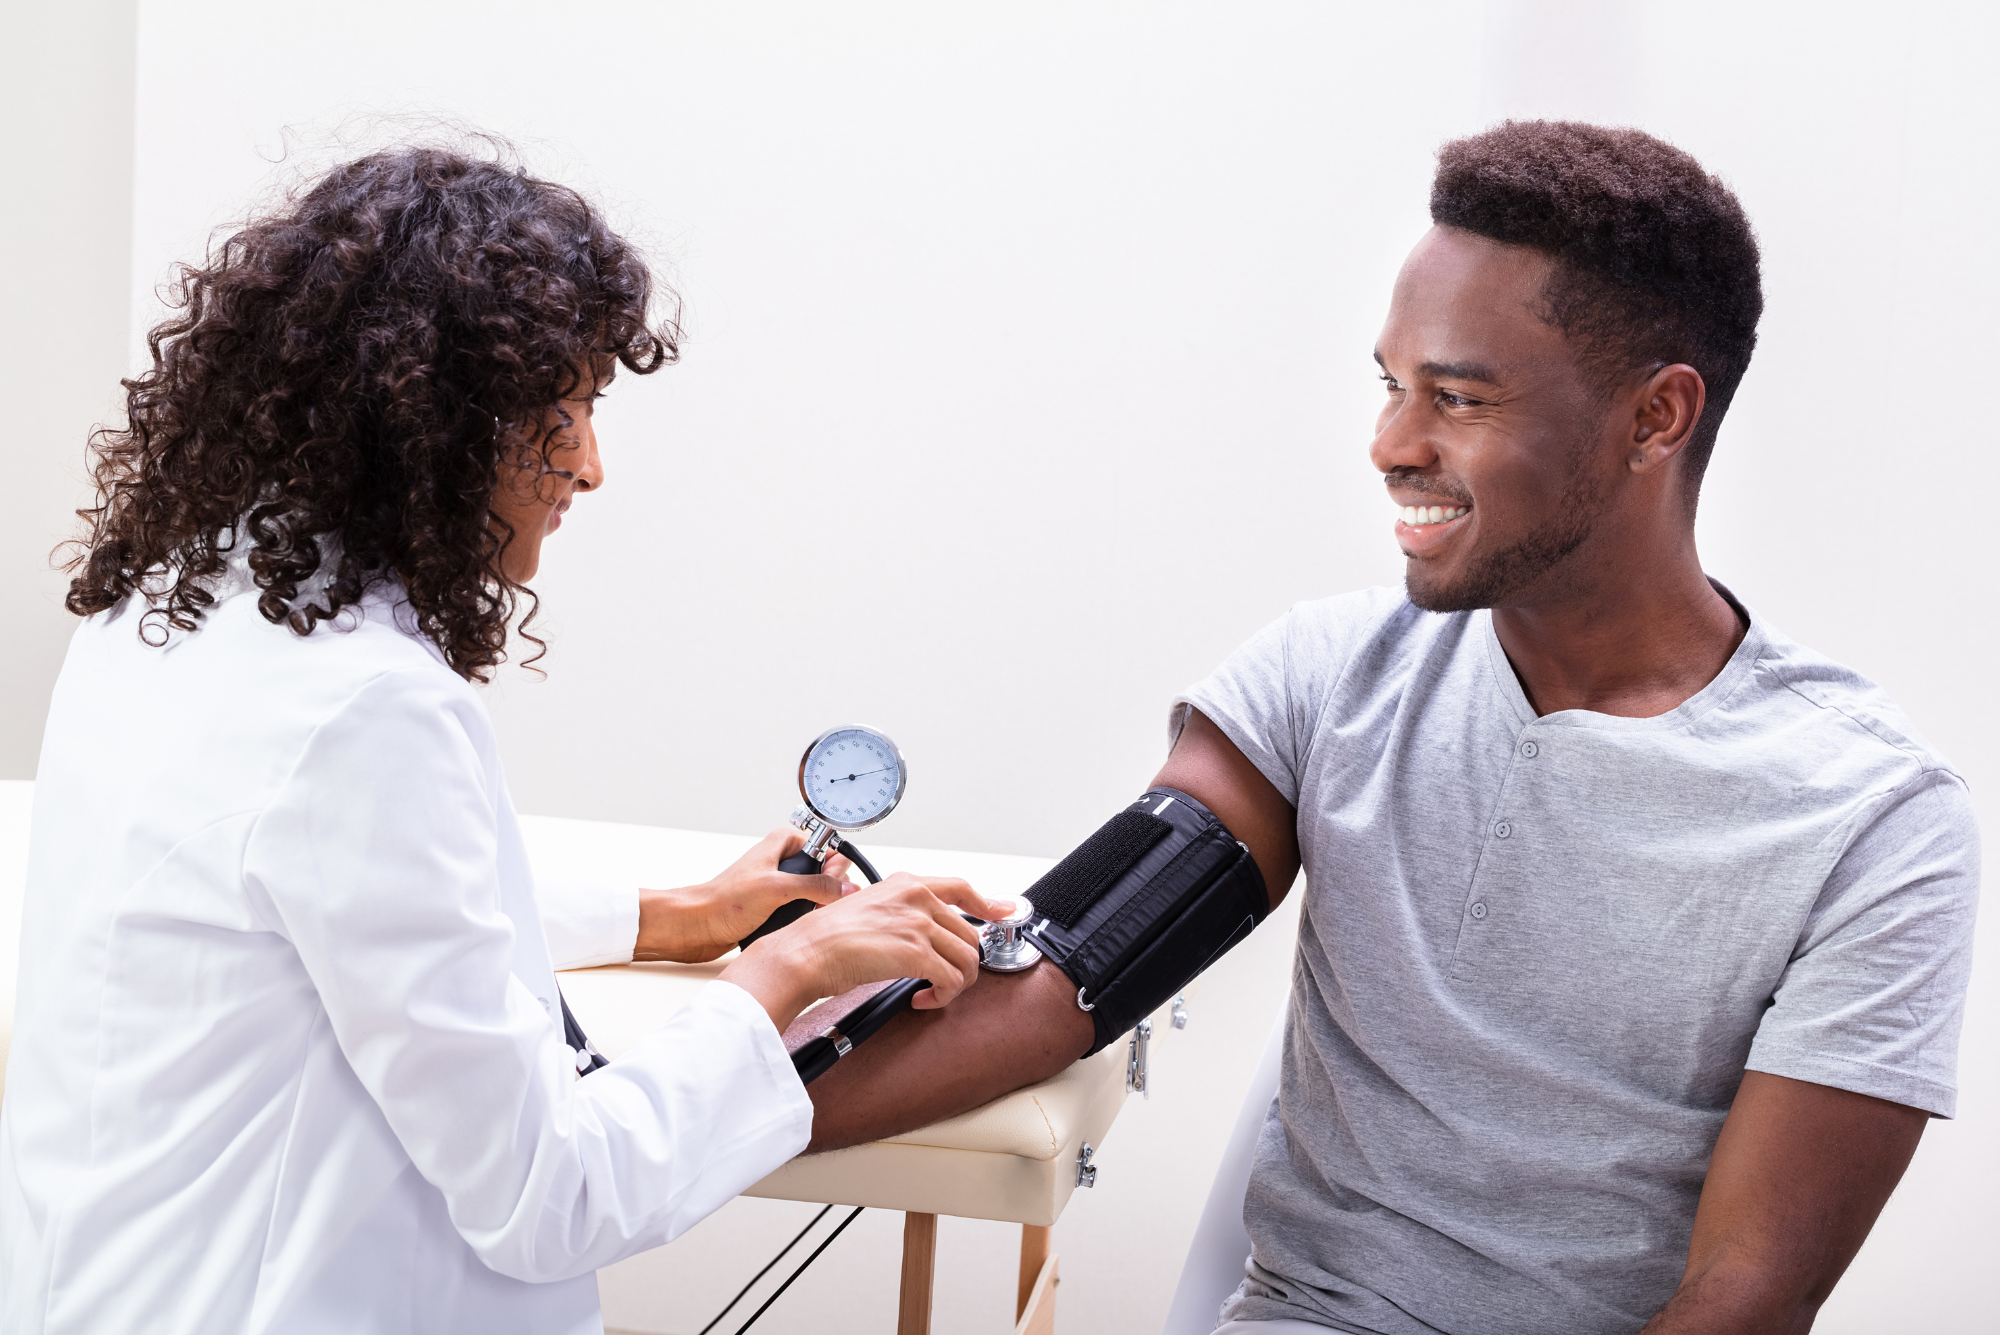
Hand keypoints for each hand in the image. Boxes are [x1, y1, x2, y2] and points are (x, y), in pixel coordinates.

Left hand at [633, 827, 855, 963]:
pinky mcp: (773, 905)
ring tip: (811, 917)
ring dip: (817, 906)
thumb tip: (847, 889)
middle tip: (821, 903)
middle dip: (829, 888)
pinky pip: (801, 908)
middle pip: (824, 870)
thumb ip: (816, 885)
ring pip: (814, 892)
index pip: (826, 845)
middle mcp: (781, 861)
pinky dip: (805, 917)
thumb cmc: (725, 901)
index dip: (834, 866)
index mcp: (782, 843)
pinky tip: (801, 926)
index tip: (834, 884)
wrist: (698, 927)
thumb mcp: (777, 888)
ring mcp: (777, 884)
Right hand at [720, 872, 1015, 1033]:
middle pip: (968, 932)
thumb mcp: (868, 909)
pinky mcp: (915, 952)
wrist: (803, 954)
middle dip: (960, 963)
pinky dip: (943, 996)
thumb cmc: (824, 939)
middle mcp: (915, 897)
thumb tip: (925, 935)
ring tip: (930, 993)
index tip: (1004, 911)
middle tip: (941, 981)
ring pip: (967, 958)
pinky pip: (952, 980)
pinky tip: (922, 999)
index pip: (960, 887)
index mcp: (904, 884)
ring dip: (954, 984)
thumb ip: (899, 914)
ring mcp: (917, 923)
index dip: (988, 901)